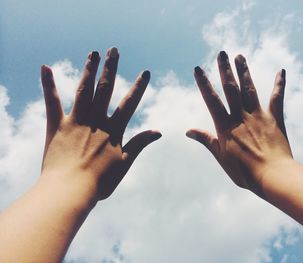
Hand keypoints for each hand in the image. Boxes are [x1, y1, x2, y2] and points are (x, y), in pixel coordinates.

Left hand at [41, 47, 160, 201]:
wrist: (70, 190)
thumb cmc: (100, 181)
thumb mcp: (125, 162)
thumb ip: (140, 143)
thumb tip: (158, 131)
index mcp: (113, 130)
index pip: (129, 103)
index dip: (139, 87)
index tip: (145, 72)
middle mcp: (96, 120)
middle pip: (105, 89)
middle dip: (111, 68)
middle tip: (114, 50)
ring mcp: (76, 120)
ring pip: (84, 90)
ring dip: (89, 70)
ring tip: (94, 53)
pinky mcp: (57, 125)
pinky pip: (52, 102)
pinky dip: (49, 85)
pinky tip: (46, 68)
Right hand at [186, 52, 291, 196]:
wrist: (272, 176)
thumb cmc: (244, 171)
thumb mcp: (220, 156)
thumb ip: (206, 140)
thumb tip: (188, 131)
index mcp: (226, 126)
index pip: (212, 100)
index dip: (204, 84)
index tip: (198, 69)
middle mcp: (241, 116)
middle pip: (231, 89)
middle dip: (225, 70)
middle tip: (222, 53)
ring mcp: (258, 116)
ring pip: (249, 89)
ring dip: (244, 72)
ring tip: (239, 56)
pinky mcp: (275, 119)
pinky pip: (277, 98)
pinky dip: (279, 84)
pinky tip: (281, 71)